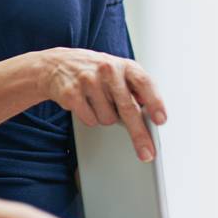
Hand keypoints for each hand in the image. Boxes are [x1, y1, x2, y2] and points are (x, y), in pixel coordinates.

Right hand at [33, 48, 167, 161]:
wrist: (57, 65)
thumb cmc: (96, 72)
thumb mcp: (120, 72)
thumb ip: (136, 87)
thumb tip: (151, 109)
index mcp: (125, 66)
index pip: (145, 83)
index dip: (155, 102)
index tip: (160, 121)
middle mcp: (108, 70)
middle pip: (128, 108)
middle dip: (139, 135)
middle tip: (147, 153)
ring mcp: (88, 80)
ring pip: (109, 119)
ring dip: (106, 118)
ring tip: (99, 102)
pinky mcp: (71, 93)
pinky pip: (91, 120)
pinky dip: (91, 118)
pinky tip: (86, 104)